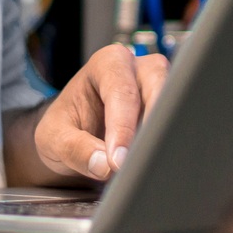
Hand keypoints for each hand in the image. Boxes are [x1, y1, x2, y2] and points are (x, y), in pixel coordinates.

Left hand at [16, 44, 168, 184]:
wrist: (75, 136)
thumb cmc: (65, 127)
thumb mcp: (53, 138)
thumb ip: (74, 148)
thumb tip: (104, 165)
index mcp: (107, 64)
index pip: (121, 91)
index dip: (122, 127)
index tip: (118, 162)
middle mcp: (138, 70)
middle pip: (160, 88)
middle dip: (151, 128)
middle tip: (139, 163)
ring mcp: (158, 90)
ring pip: (176, 108)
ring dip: (163, 138)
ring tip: (148, 168)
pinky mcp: (170, 113)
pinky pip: (179, 126)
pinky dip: (170, 147)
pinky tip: (159, 166)